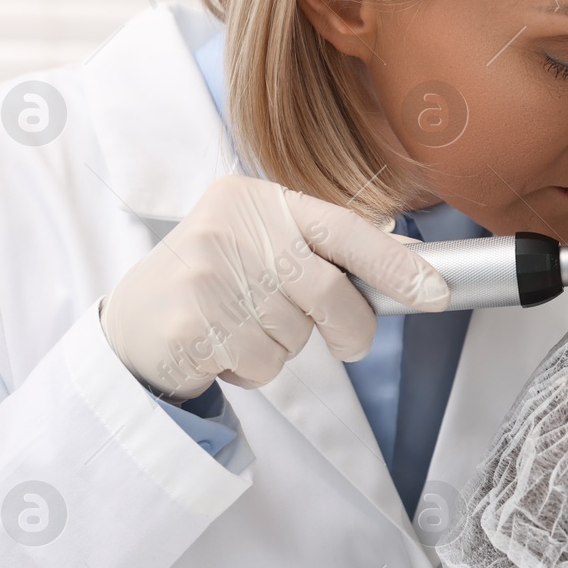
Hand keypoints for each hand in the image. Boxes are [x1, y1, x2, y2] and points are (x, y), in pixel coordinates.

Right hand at [101, 175, 448, 398]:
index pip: (343, 229)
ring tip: (245, 328)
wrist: (131, 322)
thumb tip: (412, 257)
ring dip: (286, 348)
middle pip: (330, 293)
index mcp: (256, 198)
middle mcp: (229, 229)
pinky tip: (224, 349)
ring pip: (297, 336)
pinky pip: (264, 364)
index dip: (395, 264)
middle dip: (351, 330)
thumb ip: (328, 248)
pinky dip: (255, 369)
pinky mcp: (191, 325)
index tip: (436, 291)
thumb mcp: (264, 245)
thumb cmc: (217, 281)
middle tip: (347, 344)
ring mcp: (206, 275)